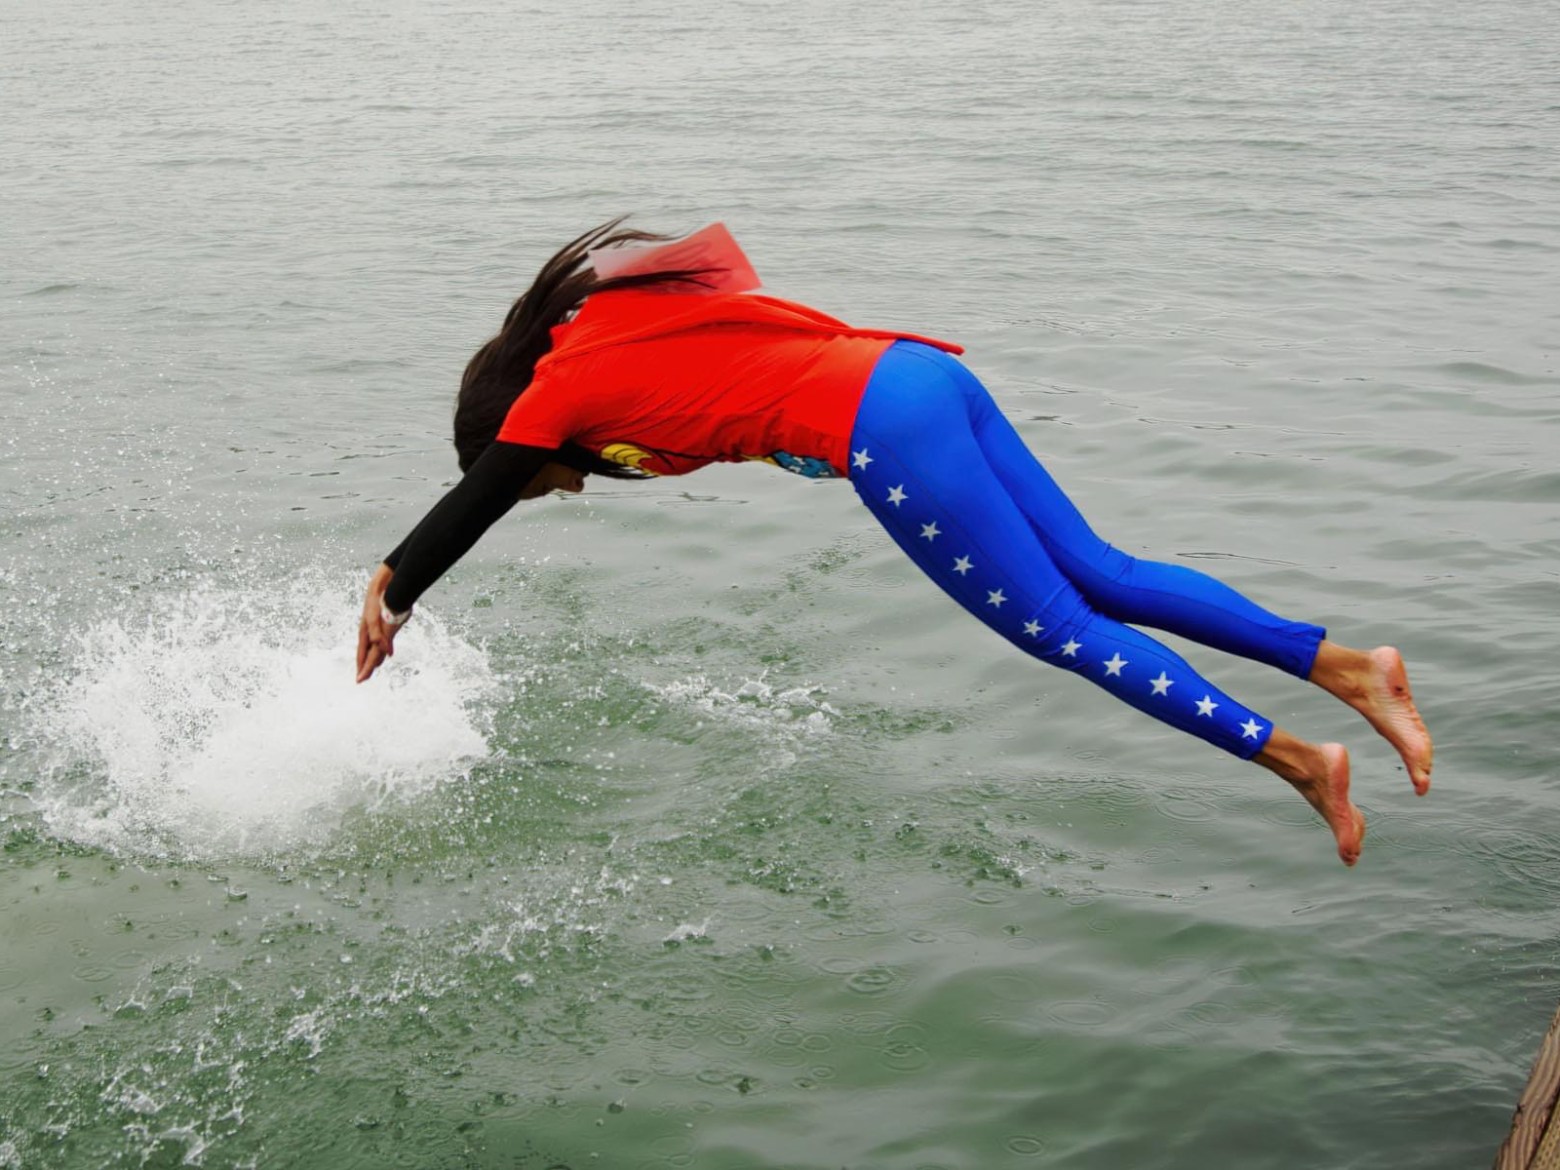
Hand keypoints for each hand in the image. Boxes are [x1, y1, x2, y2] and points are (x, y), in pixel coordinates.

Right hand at [356, 563, 407, 682]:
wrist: (383, 587)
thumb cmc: (377, 603)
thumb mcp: (375, 620)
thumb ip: (379, 637)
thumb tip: (387, 654)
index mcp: (366, 634)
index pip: (363, 656)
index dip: (362, 668)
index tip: (359, 680)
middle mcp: (370, 633)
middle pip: (367, 654)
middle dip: (365, 667)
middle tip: (362, 679)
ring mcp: (376, 629)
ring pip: (373, 649)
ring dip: (372, 660)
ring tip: (370, 668)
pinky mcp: (385, 625)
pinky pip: (381, 641)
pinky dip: (381, 649)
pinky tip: (385, 652)